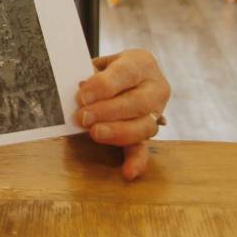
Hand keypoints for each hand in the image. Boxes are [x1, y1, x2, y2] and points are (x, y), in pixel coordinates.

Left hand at [75, 49, 170, 180]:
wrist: (128, 72)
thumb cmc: (108, 67)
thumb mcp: (101, 63)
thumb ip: (92, 75)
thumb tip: (79, 91)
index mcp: (142, 62)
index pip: (126, 73)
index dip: (104, 86)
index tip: (83, 96)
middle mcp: (156, 87)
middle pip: (137, 102)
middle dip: (108, 111)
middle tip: (83, 117)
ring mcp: (157, 111)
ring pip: (144, 126)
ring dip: (118, 132)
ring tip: (95, 133)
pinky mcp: (149, 131)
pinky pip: (146, 147)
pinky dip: (137, 161)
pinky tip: (128, 173)